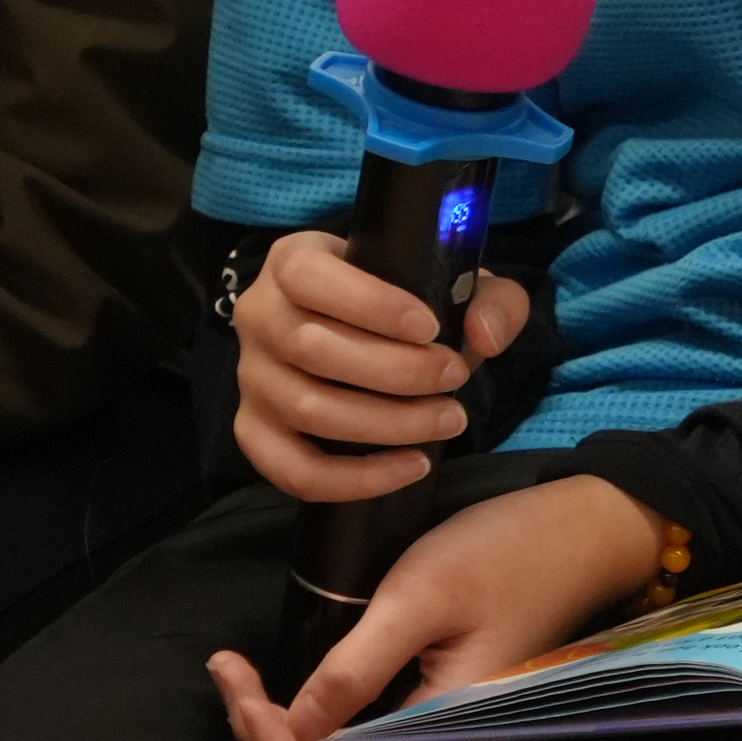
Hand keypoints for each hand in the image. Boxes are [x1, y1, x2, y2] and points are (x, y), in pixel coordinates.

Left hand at [208, 472, 668, 740]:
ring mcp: (450, 739)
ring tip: (247, 676)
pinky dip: (321, 719)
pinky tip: (298, 678)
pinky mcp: (447, 715)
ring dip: (288, 734)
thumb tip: (290, 728)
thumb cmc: (509, 554)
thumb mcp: (421, 595)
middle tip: (231, 672)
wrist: (587, 533)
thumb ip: (355, 668)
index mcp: (445, 736)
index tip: (241, 683)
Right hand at [231, 230, 530, 502]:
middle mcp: (259, 316)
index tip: (431, 328)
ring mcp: (250, 377)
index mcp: (293, 261)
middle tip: (455, 377)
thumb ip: (491, 299)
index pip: (311, 276)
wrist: (380, 338)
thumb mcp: (459, 286)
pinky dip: (354, 478)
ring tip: (449, 420)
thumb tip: (485, 337)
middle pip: (312, 349)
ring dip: (387, 423)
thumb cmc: (413, 304)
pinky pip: (291, 468)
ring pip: (307, 409)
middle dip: (397, 371)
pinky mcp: (254, 430)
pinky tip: (411, 467)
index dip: (370, 304)